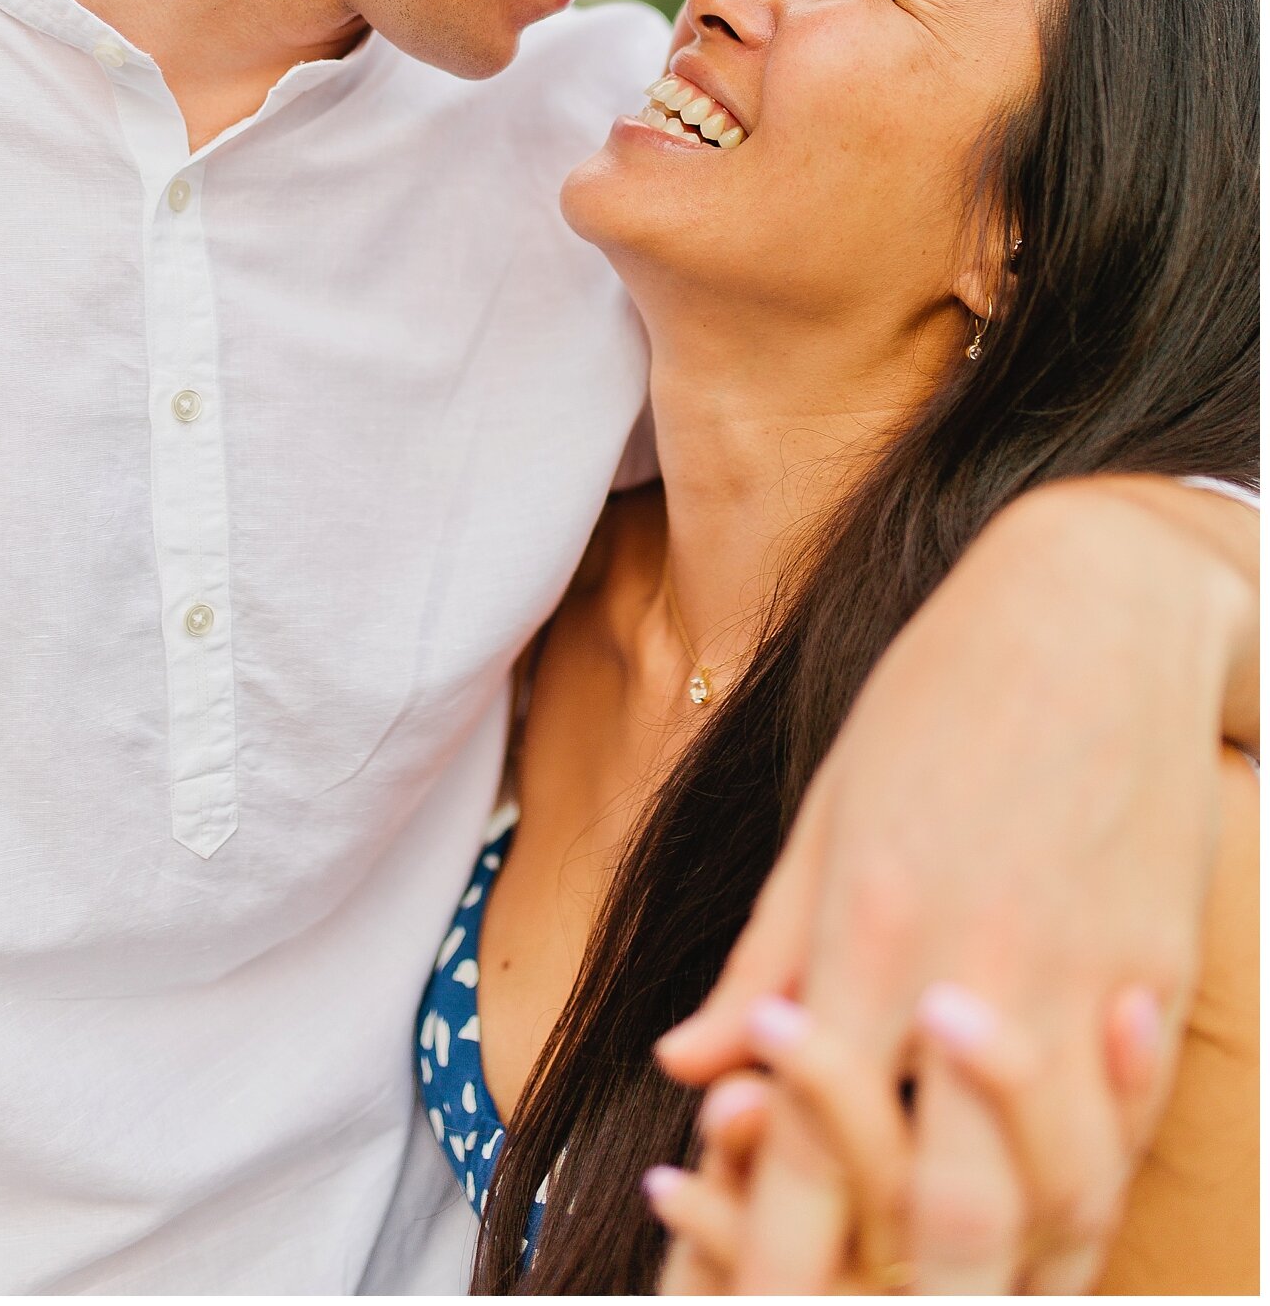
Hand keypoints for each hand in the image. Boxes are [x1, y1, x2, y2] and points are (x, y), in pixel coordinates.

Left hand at [657, 483, 1240, 1292]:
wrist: (1093, 601)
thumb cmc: (941, 692)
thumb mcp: (830, 808)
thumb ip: (766, 949)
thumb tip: (686, 1069)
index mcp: (865, 931)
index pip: (807, 1152)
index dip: (769, 1261)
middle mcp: (967, 976)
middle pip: (932, 1214)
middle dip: (877, 1305)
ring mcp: (1074, 986)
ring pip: (1042, 1207)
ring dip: (992, 1281)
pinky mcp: (1149, 977)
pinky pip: (1119, 1139)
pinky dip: (1078, 1207)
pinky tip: (1039, 1248)